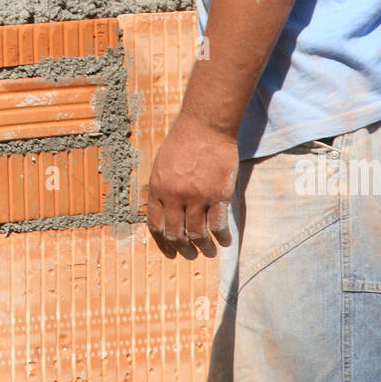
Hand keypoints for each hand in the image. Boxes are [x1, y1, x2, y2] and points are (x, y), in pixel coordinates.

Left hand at [147, 113, 238, 259]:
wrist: (206, 126)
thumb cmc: (183, 142)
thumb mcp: (162, 165)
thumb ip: (161, 189)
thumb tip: (162, 213)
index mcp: (158, 189)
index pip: (157, 226)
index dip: (164, 244)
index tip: (171, 253)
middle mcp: (175, 196)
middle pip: (177, 234)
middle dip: (183, 249)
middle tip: (191, 255)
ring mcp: (197, 197)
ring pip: (198, 234)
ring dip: (203, 248)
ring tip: (208, 252)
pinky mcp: (218, 195)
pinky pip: (218, 225)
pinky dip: (221, 237)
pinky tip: (224, 242)